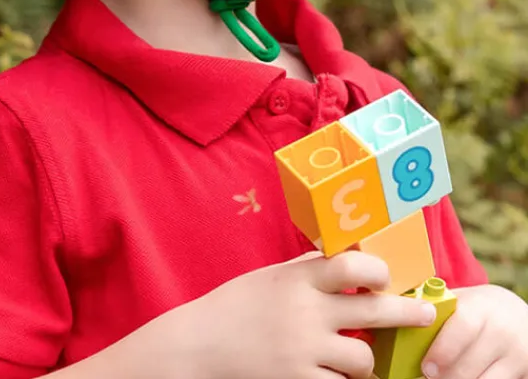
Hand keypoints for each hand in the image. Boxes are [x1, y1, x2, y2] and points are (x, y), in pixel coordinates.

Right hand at [178, 250, 437, 378]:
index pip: (351, 265)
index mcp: (298, 279)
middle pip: (373, 309)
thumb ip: (306, 269)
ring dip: (367, 361)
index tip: (388, 276)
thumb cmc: (235, 306)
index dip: (378, 269)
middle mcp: (305, 312)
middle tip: (425, 313)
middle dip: (406, 312)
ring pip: (364, 359)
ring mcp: (303, 351)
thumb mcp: (271, 278)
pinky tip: (338, 378)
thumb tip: (345, 257)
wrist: (197, 347)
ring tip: (360, 360)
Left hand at [422, 284, 527, 378]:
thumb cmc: (480, 311)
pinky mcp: (524, 372)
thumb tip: (400, 318)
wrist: (521, 318)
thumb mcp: (463, 302)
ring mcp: (515, 355)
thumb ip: (438, 309)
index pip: (462, 328)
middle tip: (429, 378)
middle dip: (446, 377)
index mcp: (480, 306)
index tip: (426, 368)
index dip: (442, 351)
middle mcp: (501, 331)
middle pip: (469, 365)